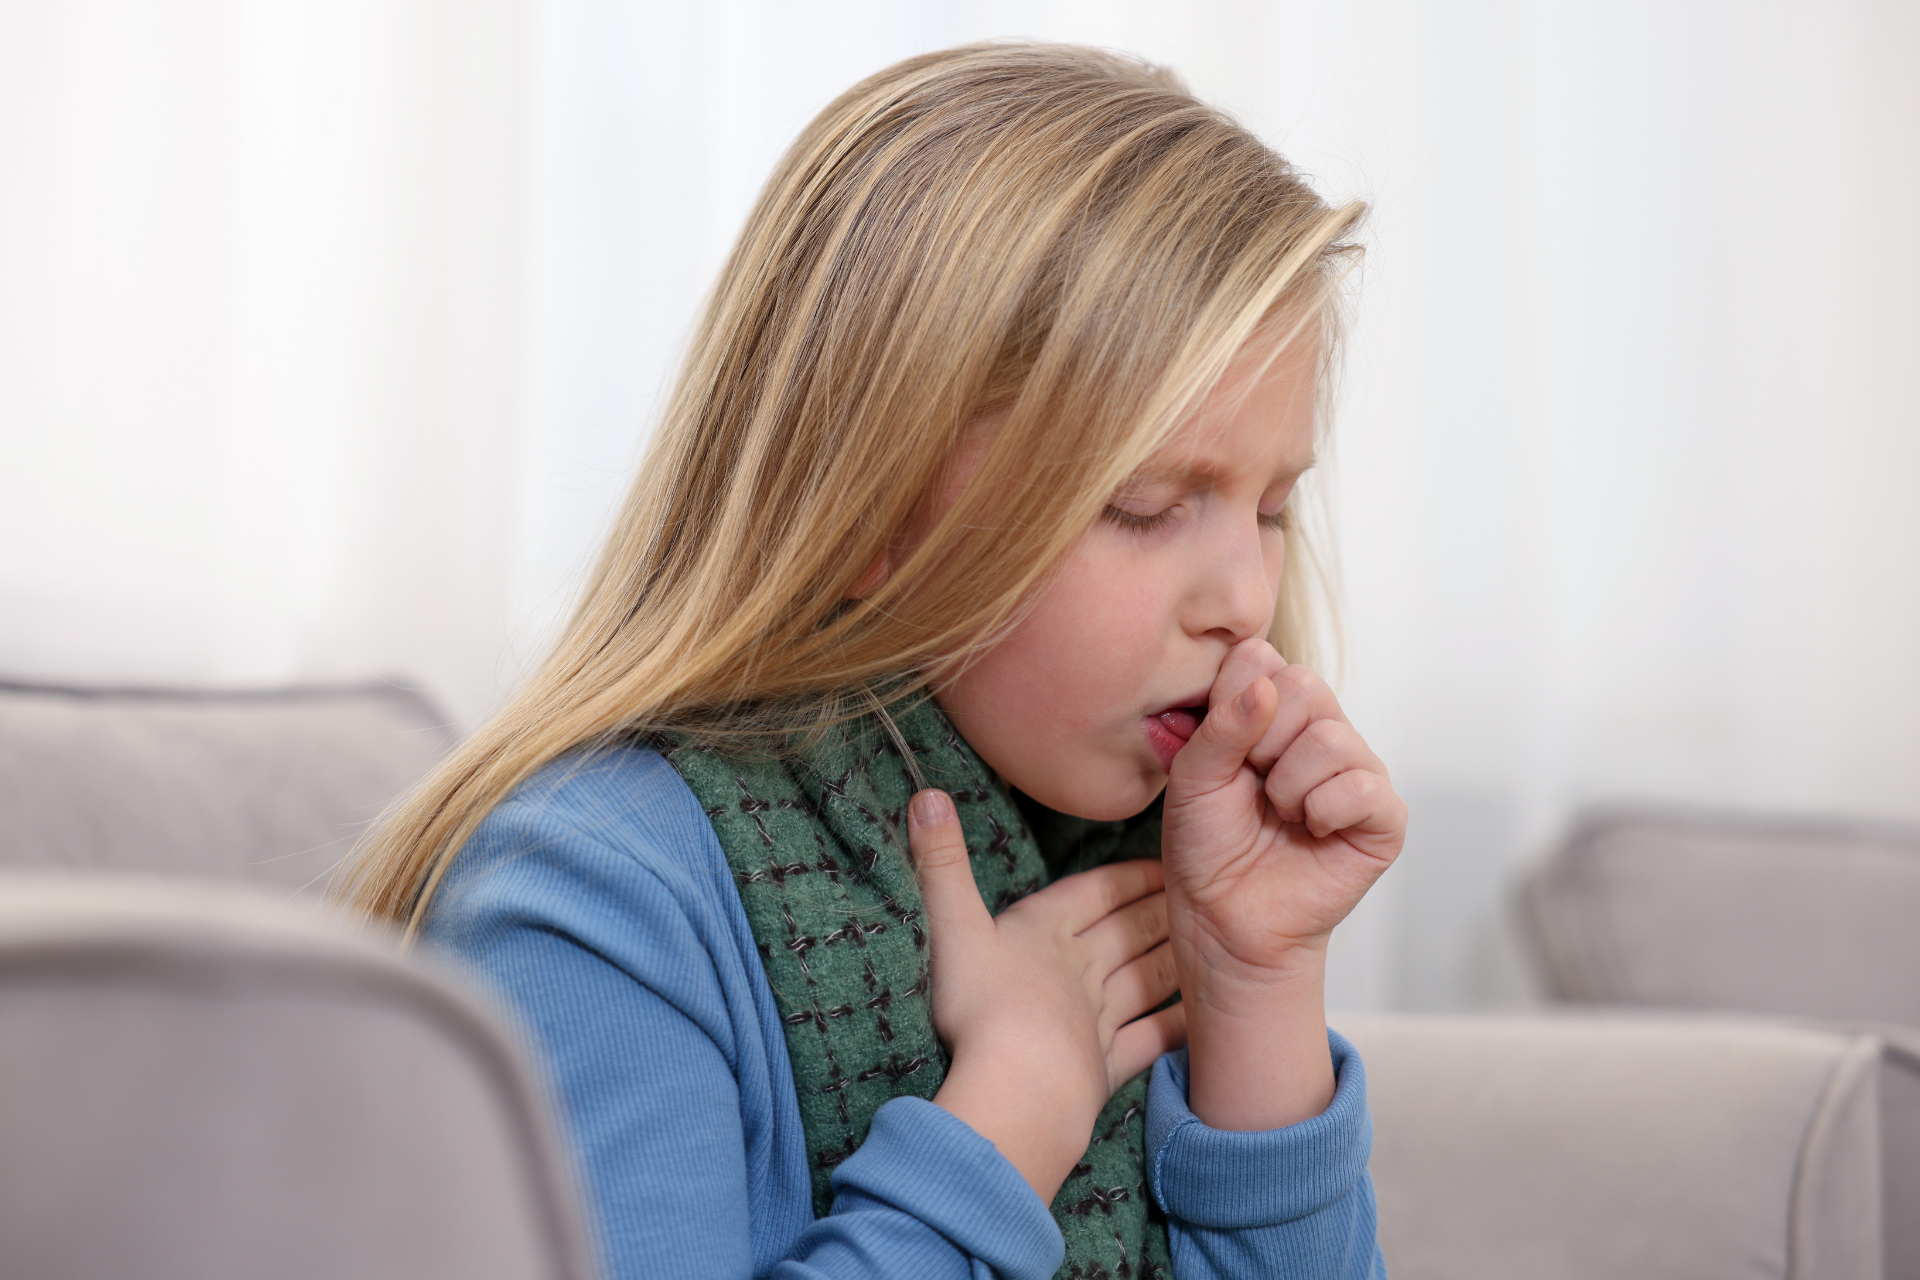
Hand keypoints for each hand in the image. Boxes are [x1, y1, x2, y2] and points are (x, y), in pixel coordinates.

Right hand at [909, 788, 1186, 1202]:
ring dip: (1172, 957)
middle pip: (1130, 931)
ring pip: (1147, 978)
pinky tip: (1197, 1018)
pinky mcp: (1109, 1066)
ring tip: (1202, 939)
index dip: (1128, 875)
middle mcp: (1083, 969)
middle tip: (1196, 891)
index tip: (1163, 858)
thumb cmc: (982, 1005)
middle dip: (1160, 909)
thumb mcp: (953, 926)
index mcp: (1048, 930)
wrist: (1019, 1086)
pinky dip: (1176, 1027)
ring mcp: (1101, 1018)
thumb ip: (941, 862)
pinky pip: (1151, 1041)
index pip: (1097, 892)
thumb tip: (928, 793)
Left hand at [1161, 637, 1406, 1128]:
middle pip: (1306, 685)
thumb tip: (1264, 685)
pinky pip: (1363, 787)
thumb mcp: (1192, 776)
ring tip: (1280, 816)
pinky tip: (1309, 832)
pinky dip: (1323, 811)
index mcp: (1273, 712)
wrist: (1224, 918)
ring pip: (1333, 738)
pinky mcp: (1384, 816)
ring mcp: (1357, 771)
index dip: (1234, 701)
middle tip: (1253, 785)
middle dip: (1262, 742)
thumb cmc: (1207, 846)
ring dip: (1289, 786)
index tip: (1221, 749)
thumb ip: (1221, 724)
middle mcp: (1320, 731)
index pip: (1264, 658)